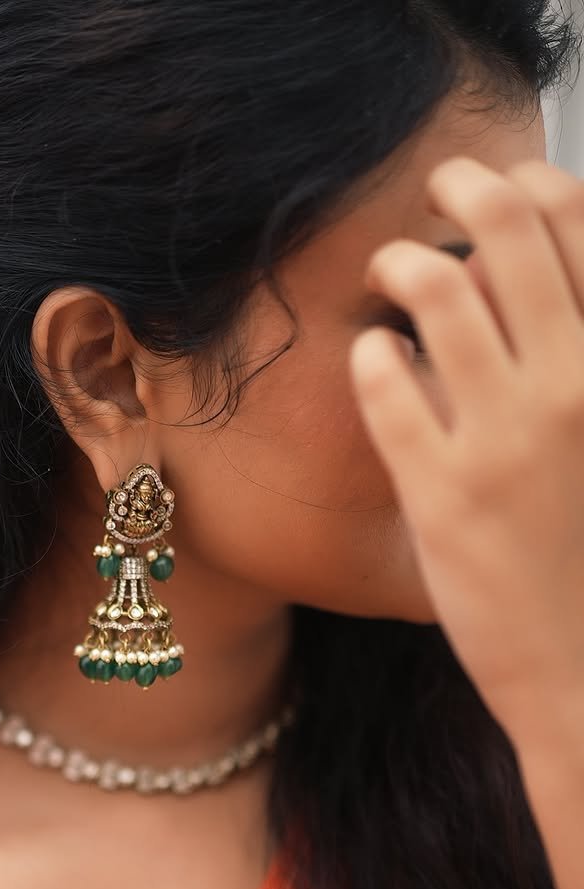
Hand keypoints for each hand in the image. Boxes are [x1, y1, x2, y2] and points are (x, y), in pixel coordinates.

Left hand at [349, 155, 583, 746]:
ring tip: (385, 274)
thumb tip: (520, 281)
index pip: (576, 220)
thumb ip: (575, 359)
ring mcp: (504, 436)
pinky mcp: (440, 490)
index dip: (524, 184)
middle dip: (455, 188)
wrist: (581, 659)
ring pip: (439, 289)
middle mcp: (572, 384)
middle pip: (506, 228)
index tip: (494, 188)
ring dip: (400, 262)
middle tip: (429, 197)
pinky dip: (371, 355)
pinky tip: (372, 359)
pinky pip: (386, 382)